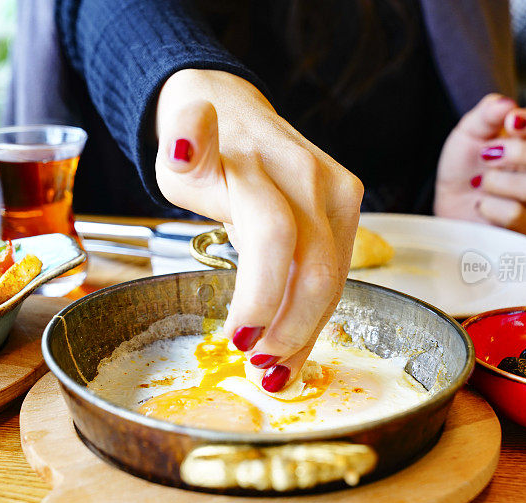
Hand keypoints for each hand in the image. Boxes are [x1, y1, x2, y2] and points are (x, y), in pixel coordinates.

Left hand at [154, 69, 362, 391]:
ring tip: (278, 371)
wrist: (233, 109)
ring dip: (306, 331)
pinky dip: (316, 312)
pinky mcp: (349, 205)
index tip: (239, 340)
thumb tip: (183, 150)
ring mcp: (338, 190)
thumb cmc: (201, 147)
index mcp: (261, 164)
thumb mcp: (176, 158)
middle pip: (315, 268)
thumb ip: (182, 158)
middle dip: (291, 328)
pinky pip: (338, 270)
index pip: (272, 237)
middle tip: (261, 368)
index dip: (260, 296)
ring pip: (334, 277)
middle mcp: (310, 176)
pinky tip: (296, 340)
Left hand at [434, 94, 525, 233]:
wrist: (446, 207)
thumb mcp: (467, 135)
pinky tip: (480, 205)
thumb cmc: (463, 170)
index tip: (509, 123)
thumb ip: (486, 116)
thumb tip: (507, 104)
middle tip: (488, 154)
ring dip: (497, 182)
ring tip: (479, 184)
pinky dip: (491, 207)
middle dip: (521, 152)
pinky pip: (518, 215)